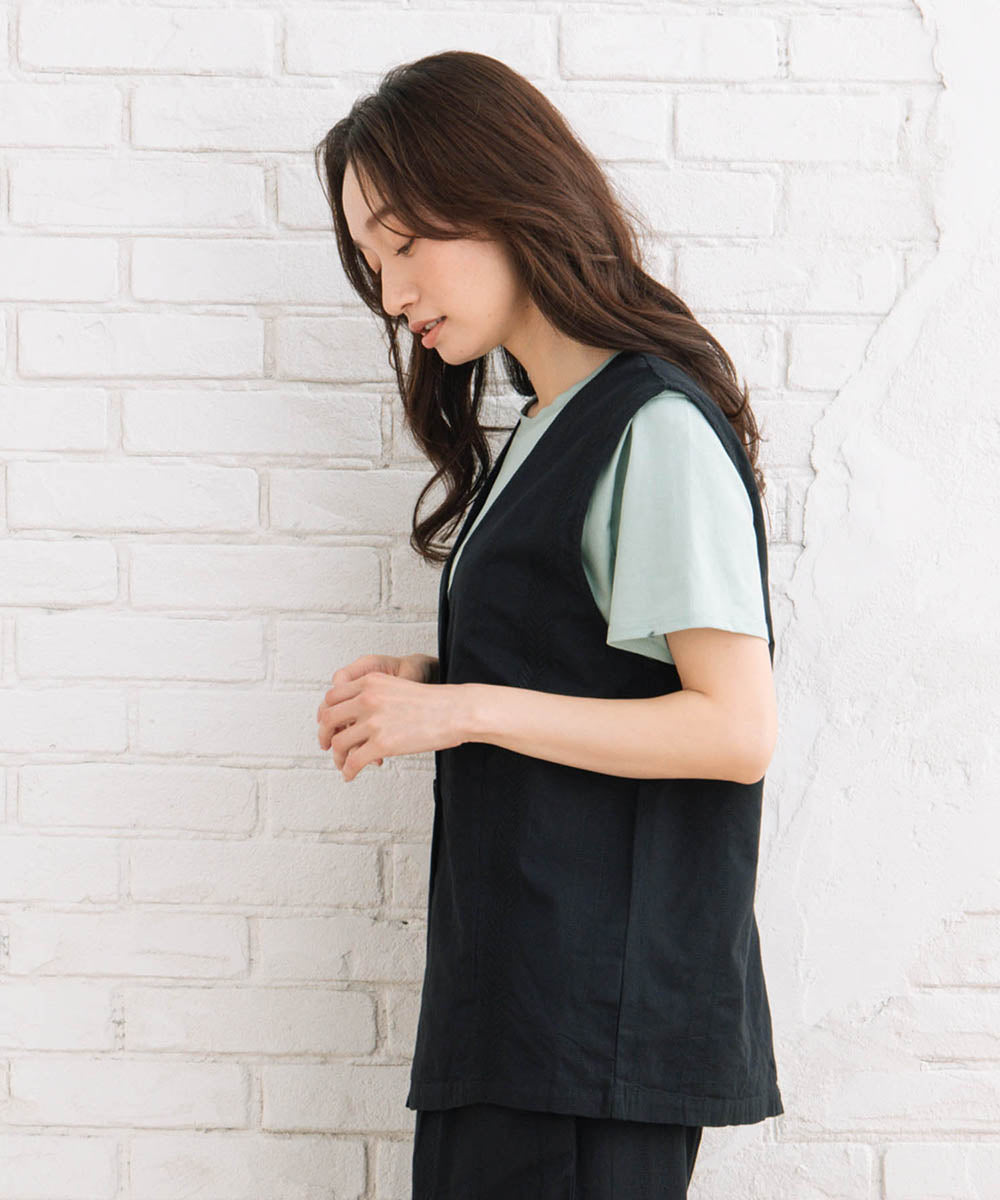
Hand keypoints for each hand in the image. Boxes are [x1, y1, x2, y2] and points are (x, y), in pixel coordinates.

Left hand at [317, 653, 456, 780]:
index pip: (332, 697)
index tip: (328, 725)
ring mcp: (373, 721)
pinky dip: (348, 771)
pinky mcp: (382, 744)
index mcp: (371, 682)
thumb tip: (359, 715)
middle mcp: (367, 698)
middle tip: (326, 745)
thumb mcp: (398, 687)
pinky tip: (350, 775)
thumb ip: (375, 695)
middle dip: (324, 736)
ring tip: (343, 765)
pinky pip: (353, 761)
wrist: (456, 710)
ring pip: (339, 743)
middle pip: (328, 719)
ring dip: (337, 757)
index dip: (326, 714)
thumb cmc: (434, 702)